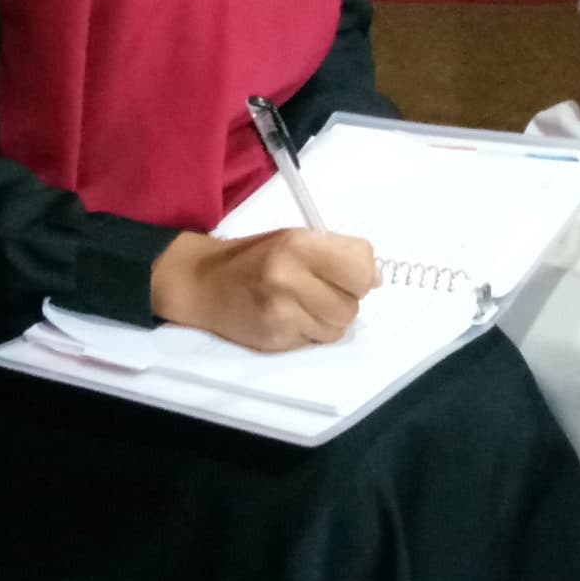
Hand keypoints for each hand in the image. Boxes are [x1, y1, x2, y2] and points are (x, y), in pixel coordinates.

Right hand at [149, 229, 379, 351]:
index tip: (345, 273)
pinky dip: (311, 332)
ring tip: (306, 305)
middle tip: (322, 291)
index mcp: (298, 244)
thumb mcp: (294, 239)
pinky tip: (291, 318)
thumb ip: (337, 254)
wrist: (202, 282)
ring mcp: (282, 312)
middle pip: (353, 303)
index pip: (361, 266)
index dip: (360, 273)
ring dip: (330, 319)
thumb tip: (377, 278)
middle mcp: (290, 278)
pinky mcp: (276, 339)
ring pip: (339, 327)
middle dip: (345, 299)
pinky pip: (317, 341)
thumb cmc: (254, 257)